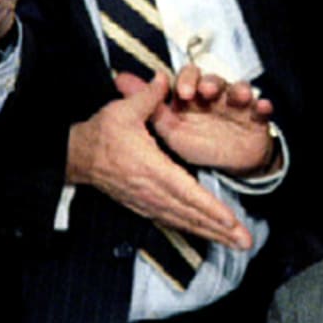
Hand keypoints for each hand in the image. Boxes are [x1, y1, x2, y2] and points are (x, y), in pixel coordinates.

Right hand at [66, 72, 253, 248]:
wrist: (77, 156)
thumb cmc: (101, 134)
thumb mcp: (123, 110)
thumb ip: (148, 97)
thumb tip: (165, 79)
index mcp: (151, 169)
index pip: (187, 192)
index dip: (210, 208)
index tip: (231, 221)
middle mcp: (152, 191)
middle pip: (191, 215)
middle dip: (220, 230)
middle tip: (245, 241)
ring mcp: (147, 202)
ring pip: (184, 222)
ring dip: (211, 234)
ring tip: (236, 243)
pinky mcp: (144, 207)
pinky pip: (173, 222)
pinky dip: (194, 230)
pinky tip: (210, 235)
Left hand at [119, 63, 276, 176]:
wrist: (229, 166)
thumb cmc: (198, 144)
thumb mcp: (170, 129)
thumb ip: (147, 104)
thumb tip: (120, 79)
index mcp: (192, 97)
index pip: (188, 77)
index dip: (186, 80)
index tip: (182, 93)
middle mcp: (214, 97)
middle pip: (214, 80)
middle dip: (211, 83)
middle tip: (207, 92)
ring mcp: (235, 105)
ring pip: (238, 89)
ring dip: (238, 90)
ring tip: (239, 96)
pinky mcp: (255, 117)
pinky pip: (262, 108)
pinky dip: (263, 106)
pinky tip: (261, 107)